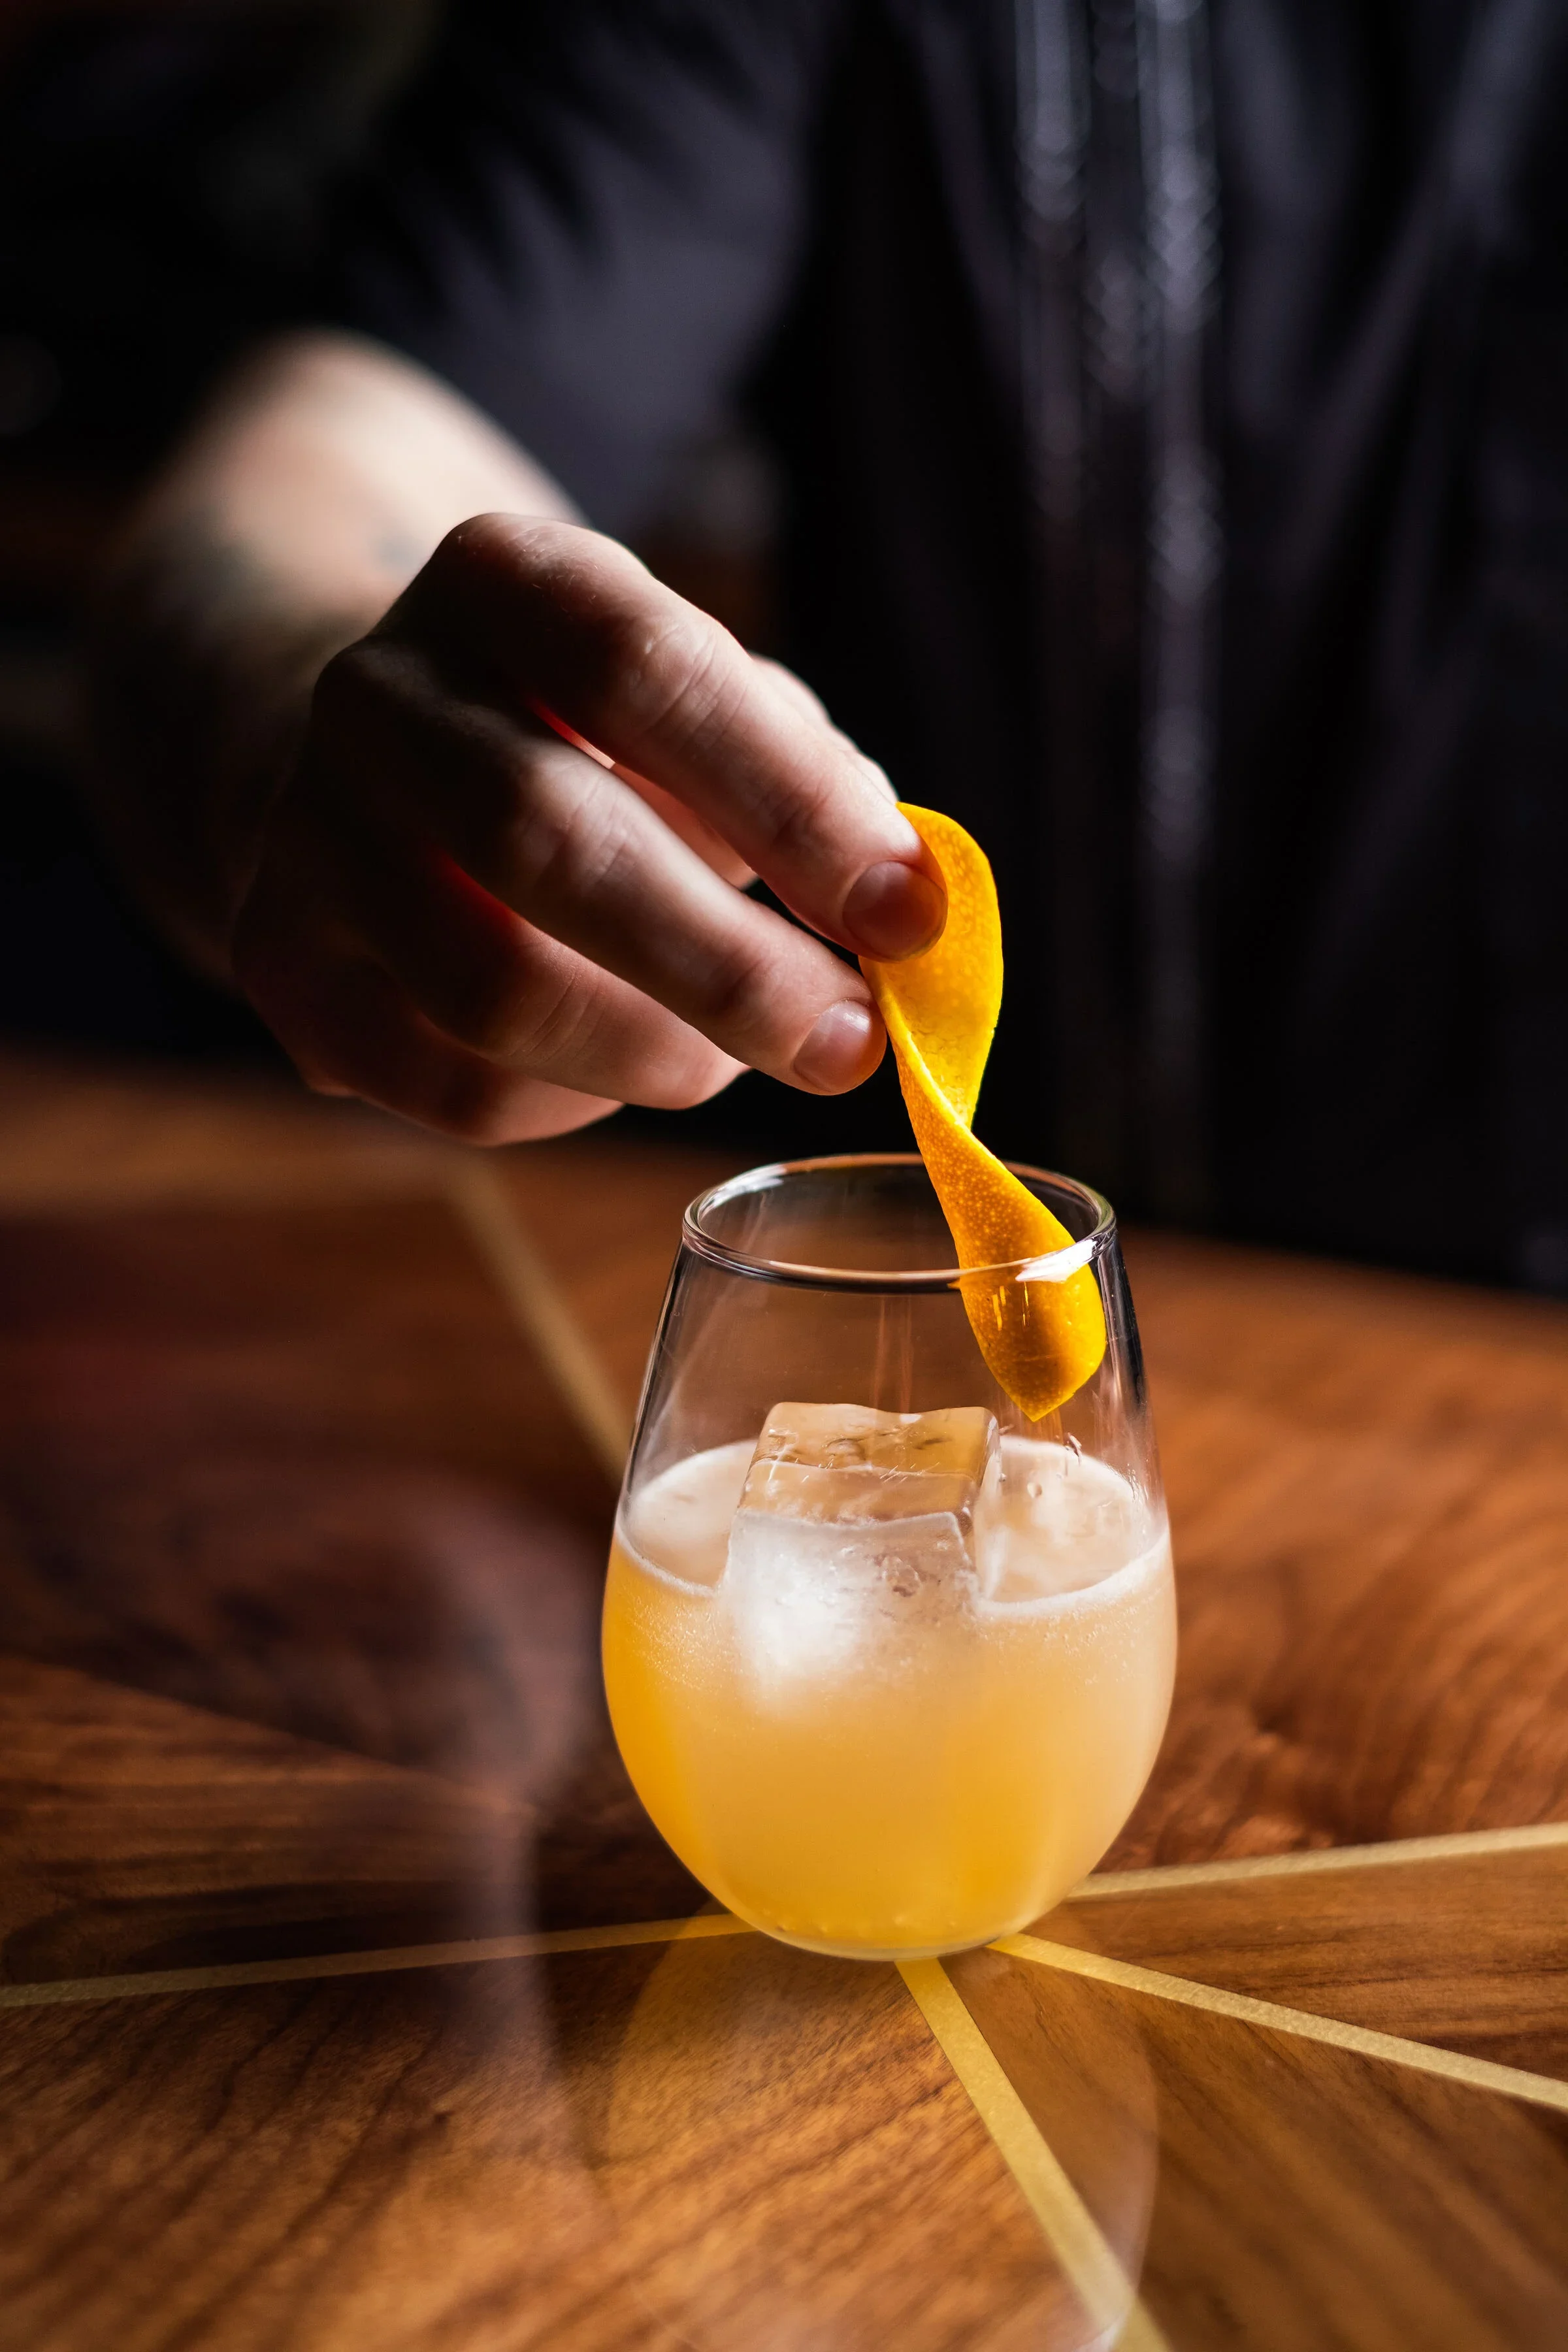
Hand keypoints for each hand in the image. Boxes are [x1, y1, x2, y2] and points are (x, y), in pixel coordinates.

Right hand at [231, 515, 945, 1140]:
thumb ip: (802, 780)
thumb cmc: (586, 734)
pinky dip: (578, 1099)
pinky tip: (632, 1065)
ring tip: (747, 1056)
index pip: (643, 669)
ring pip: (492, 990)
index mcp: (496, 579)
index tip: (908, 911)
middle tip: (850, 1041)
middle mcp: (374, 693)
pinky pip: (453, 1084)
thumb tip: (900, 905)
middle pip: (550, 840)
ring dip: (660, 1051)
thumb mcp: (694, 700)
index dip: (790, 800)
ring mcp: (304, 834)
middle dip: (730, 965)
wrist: (365, 756)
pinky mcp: (283, 968)